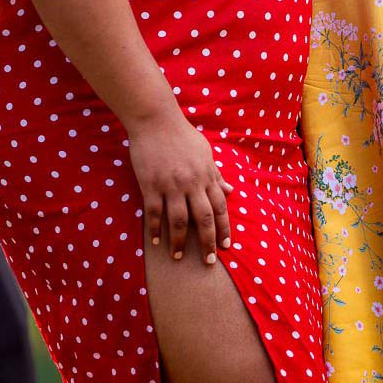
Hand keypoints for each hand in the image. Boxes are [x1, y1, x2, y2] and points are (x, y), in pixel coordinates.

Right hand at [126, 112, 231, 264]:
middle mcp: (192, 183)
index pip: (220, 207)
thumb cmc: (182, 135)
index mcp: (206, 175)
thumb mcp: (205, 152)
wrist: (156, 120)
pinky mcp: (151, 185)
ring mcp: (171, 185)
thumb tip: (231, 190)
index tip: (226, 246)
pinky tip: (155, 242)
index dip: (224, 228)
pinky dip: (155, 229)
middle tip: (208, 261)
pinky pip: (154, 213)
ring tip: (179, 257)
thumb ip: (216, 173)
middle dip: (208, 242)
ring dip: (180, 242)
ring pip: (179, 220)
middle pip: (204, 218)